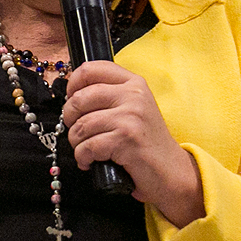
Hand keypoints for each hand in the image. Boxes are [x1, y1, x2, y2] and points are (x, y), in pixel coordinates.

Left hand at [62, 60, 204, 226]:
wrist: (171, 171)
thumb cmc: (147, 143)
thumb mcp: (135, 109)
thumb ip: (111, 95)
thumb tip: (72, 94)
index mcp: (134, 83)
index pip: (91, 69)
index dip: (73, 84)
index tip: (71, 98)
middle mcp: (133, 95)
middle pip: (80, 98)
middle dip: (69, 118)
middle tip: (76, 130)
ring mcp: (131, 117)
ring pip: (81, 125)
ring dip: (76, 143)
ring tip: (86, 150)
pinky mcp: (126, 140)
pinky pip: (88, 146)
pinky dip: (83, 158)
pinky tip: (89, 162)